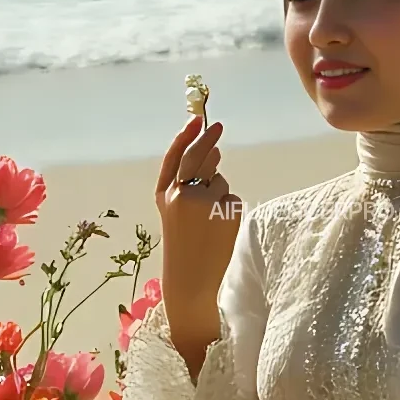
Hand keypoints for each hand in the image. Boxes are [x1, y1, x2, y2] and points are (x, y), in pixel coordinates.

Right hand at [155, 116, 240, 372]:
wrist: (191, 279)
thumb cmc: (183, 244)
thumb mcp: (176, 211)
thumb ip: (190, 182)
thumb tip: (215, 151)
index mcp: (165, 195)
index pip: (175, 157)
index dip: (185, 136)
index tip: (197, 120)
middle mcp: (183, 195)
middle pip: (200, 157)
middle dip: (209, 139)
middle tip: (218, 126)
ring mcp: (206, 203)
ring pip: (221, 180)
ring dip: (220, 192)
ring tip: (210, 220)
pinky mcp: (227, 212)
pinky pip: (234, 199)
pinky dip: (231, 209)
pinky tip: (221, 229)